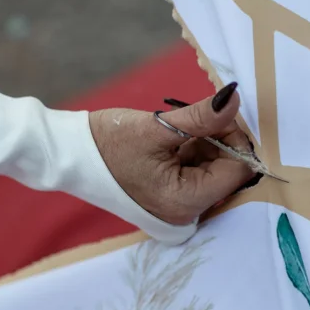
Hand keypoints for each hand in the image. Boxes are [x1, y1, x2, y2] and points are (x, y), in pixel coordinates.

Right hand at [88, 83, 255, 225]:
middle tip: (201, 116)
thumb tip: (234, 98)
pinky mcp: (174, 195)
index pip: (236, 172)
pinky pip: (199, 171)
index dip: (236, 140)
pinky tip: (177, 138)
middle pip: (228, 172)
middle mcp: (188, 211)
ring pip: (216, 169)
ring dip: (209, 143)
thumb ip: (202, 116)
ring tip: (180, 128)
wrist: (73, 154)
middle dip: (221, 140)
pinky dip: (196, 150)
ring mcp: (181, 205)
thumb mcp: (158, 127)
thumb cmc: (109, 143)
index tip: (220, 113)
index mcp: (185, 202)